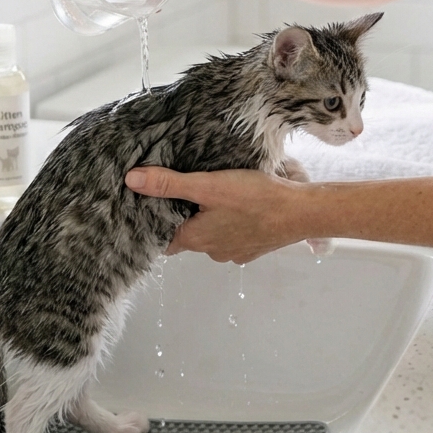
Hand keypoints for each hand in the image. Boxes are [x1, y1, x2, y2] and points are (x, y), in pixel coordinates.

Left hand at [124, 166, 306, 262]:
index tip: (151, 205)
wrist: (301, 212)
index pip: (163, 238)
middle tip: (182, 190)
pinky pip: (234, 234)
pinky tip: (239, 205)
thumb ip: (169, 183)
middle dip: (183, 215)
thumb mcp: (208, 185)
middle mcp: (212, 251)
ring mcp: (235, 252)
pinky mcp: (253, 247)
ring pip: (211, 234)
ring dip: (209, 218)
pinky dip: (231, 222)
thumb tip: (131, 180)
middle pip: (187, 235)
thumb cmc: (255, 198)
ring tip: (213, 193)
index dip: (155, 222)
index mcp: (196, 239)